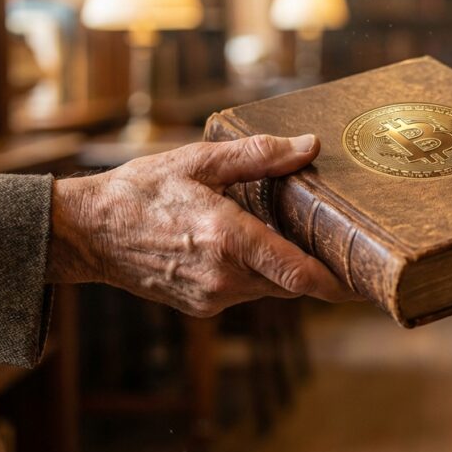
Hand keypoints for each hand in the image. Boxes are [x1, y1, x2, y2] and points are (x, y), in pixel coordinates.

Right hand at [48, 134, 357, 316]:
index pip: (299, 275)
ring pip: (269, 289)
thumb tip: (308, 145)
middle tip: (338, 245)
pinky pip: (244, 292)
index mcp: (228, 241)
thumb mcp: (200, 161)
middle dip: (315, 268)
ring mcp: (211, 297)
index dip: (337, 283)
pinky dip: (256, 273)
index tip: (365, 283)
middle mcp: (224, 278)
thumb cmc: (141, 191)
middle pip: (290, 283)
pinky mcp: (200, 306)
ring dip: (283, 268)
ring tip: (291, 236)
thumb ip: (259, 156)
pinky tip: (250, 246)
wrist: (85, 232)